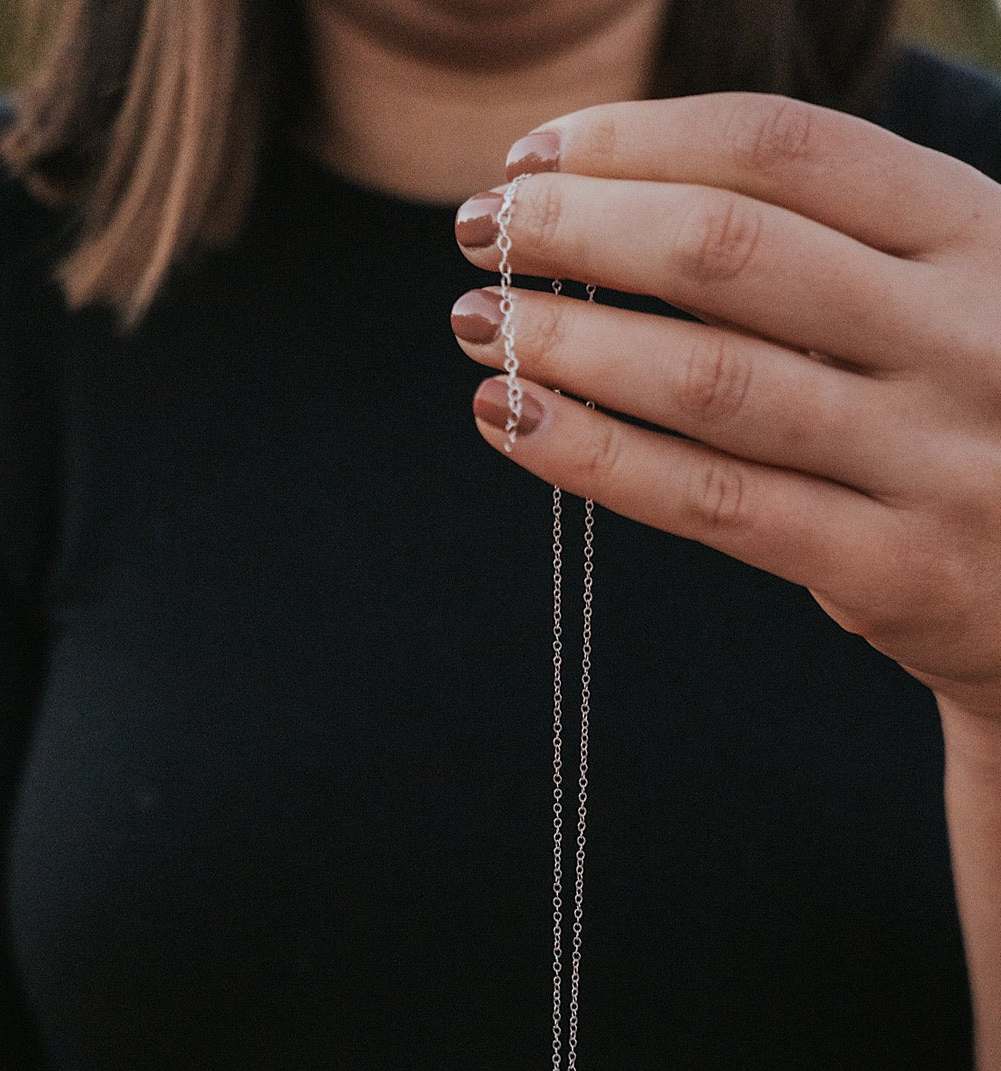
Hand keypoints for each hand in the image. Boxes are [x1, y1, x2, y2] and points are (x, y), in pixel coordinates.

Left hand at [451, 94, 1000, 721]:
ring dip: (567, 341)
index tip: (535, 155)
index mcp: (978, 234)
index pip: (783, 149)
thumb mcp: (952, 296)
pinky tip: (514, 418)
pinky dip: (594, 457)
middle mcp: (962, 337)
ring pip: (707, 382)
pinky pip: (712, 503)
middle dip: (579, 228)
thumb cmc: (978, 417)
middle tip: (480, 229)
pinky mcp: (888, 570)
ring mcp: (930, 460)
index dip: (638, 139)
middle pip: (729, 252)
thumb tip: (614, 198)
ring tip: (479, 320)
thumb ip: (833, 248)